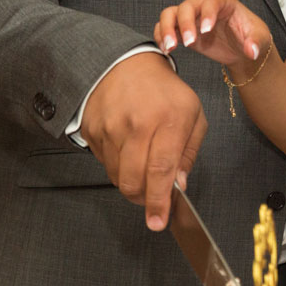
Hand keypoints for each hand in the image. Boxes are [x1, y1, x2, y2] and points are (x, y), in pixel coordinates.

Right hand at [80, 51, 205, 230]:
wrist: (126, 64)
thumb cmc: (164, 92)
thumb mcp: (193, 115)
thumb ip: (189, 153)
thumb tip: (178, 186)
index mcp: (169, 118)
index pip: (161, 169)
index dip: (159, 201)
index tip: (158, 221)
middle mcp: (137, 123)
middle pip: (134, 180)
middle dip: (143, 199)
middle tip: (151, 199)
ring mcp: (110, 127)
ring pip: (117, 176)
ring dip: (130, 182)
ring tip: (141, 164)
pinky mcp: (92, 130)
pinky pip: (103, 164)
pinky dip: (116, 167)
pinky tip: (126, 149)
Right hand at [154, 0, 272, 75]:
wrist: (241, 48)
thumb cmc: (251, 36)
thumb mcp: (260, 38)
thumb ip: (256, 42)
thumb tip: (252, 51)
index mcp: (223, 1)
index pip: (211, 1)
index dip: (207, 13)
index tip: (206, 30)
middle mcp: (203, 4)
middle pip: (187, 6)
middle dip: (185, 24)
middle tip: (189, 44)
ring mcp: (191, 16)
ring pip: (170, 13)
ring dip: (167, 29)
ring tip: (171, 47)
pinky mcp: (182, 29)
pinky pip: (164, 27)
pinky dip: (161, 36)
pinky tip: (166, 50)